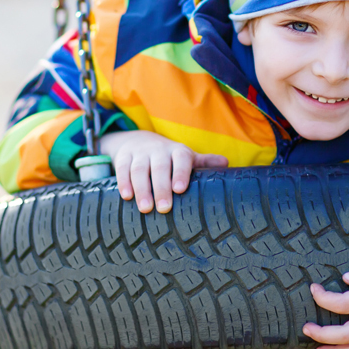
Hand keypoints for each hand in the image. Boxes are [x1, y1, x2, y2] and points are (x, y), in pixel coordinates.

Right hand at [99, 130, 227, 213]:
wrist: (137, 140)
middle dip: (161, 187)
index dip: (180, 172)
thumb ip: (204, 162)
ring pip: (139, 169)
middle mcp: (158, 150)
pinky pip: (122, 168)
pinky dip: (123, 182)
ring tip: (145, 208)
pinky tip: (126, 197)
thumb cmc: (168, 157)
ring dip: (142, 188)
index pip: (180, 158)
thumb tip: (226, 164)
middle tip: (163, 208)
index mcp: (177, 151)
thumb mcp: (186, 157)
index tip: (180, 189)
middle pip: (159, 167)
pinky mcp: (123, 157)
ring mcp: (140, 153)